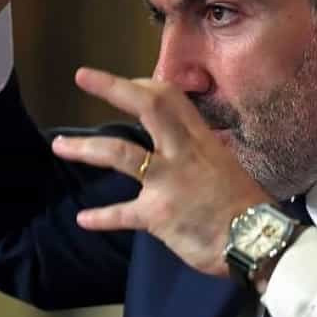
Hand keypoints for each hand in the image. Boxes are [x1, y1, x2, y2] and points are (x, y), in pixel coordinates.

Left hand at [51, 68, 273, 276]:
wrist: (256, 239)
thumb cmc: (245, 204)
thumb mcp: (224, 165)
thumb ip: (199, 152)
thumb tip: (183, 145)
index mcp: (199, 139)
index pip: (169, 97)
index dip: (142, 85)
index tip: (127, 84)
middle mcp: (181, 152)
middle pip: (146, 108)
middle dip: (112, 89)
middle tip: (83, 76)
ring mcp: (167, 181)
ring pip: (119, 153)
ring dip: (85, 149)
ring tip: (60, 146)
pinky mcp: (157, 213)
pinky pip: (122, 214)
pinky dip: (101, 217)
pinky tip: (84, 219)